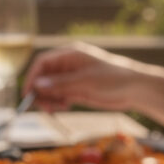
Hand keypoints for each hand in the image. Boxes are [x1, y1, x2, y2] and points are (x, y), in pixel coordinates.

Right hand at [21, 42, 143, 112]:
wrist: (135, 89)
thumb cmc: (114, 79)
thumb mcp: (86, 82)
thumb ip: (61, 84)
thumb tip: (37, 85)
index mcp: (70, 55)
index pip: (43, 63)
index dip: (33, 77)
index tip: (28, 94)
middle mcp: (68, 65)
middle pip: (43, 77)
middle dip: (40, 92)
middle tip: (45, 107)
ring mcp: (72, 78)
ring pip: (49, 89)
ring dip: (48, 99)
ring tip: (58, 108)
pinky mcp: (77, 90)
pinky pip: (59, 96)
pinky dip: (57, 103)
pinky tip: (65, 107)